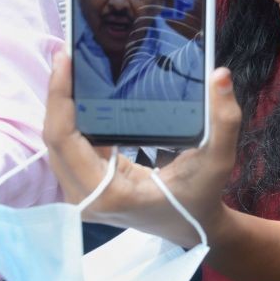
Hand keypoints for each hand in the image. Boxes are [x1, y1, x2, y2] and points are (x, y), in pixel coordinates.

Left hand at [43, 51, 241, 245]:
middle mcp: (86, 198)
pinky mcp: (86, 187)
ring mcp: (82, 196)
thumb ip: (224, 120)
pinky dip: (72, 119)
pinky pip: (69, 149)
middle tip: (67, 54)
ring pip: (57, 143)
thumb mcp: (219, 160)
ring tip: (71, 67)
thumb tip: (220, 75)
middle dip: (57, 95)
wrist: (193, 226)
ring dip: (62, 105)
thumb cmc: (202, 196)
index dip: (60, 97)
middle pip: (54, 139)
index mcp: (109, 192)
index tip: (64, 59)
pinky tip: (80, 93)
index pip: (65, 139)